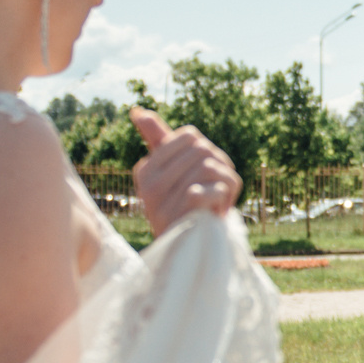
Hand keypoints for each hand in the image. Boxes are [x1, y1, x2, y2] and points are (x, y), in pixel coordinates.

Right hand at [131, 109, 240, 234]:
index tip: (204, 176)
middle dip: (221, 169)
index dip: (208, 152)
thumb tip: (137, 111)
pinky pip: (209, 189)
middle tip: (216, 191)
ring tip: (217, 203)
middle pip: (202, 150)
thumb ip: (157, 141)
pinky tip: (217, 211)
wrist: (192, 251)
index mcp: (145, 170)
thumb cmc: (183, 207)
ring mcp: (161, 204)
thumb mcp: (170, 173)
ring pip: (210, 167)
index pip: (190, 136)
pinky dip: (222, 198)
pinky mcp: (178, 217)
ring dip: (226, 186)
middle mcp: (148, 186)